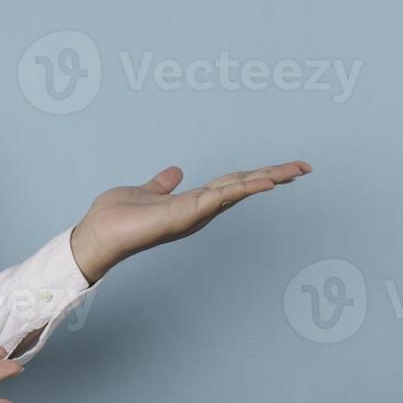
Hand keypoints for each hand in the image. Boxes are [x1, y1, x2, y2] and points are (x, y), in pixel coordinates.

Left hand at [69, 161, 311, 282]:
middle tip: (305, 167)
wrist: (97, 235)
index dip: (257, 175)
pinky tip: (264, 180)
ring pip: (238, 190)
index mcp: (193, 203)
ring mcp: (195, 213)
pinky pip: (219, 197)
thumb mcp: (145, 192)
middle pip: (243, 186)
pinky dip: (242, 188)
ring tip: (295, 170)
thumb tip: (174, 172)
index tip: (284, 169)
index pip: (232, 184)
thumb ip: (162, 185)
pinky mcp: (185, 213)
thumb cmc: (116, 218)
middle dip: (275, 176)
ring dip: (267, 178)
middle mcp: (199, 210)